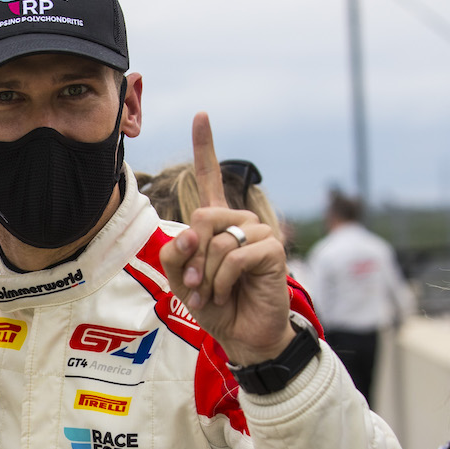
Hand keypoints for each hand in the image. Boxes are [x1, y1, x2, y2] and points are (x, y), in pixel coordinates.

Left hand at [158, 113, 293, 365]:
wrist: (242, 333)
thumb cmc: (214, 304)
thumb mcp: (181, 278)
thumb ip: (176, 252)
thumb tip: (194, 231)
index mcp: (217, 223)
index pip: (210, 179)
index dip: (205, 148)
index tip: (201, 115)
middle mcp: (239, 221)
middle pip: (202, 217)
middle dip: (192, 256)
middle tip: (196, 284)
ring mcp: (259, 232)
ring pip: (218, 240)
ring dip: (208, 275)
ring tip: (215, 292)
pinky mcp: (273, 249)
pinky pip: (235, 255)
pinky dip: (224, 280)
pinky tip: (231, 292)